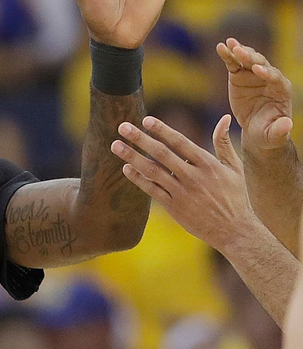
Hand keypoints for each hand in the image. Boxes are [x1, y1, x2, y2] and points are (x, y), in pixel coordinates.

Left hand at [110, 114, 256, 250]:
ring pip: (152, 171)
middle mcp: (193, 177)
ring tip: (114, 145)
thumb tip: (225, 117)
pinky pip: (151, 190)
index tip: (145, 120)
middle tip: (122, 126)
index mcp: (208, 164)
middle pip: (161, 153)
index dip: (162, 130)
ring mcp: (181, 192)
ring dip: (131, 157)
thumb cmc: (234, 196)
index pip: (180, 142)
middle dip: (140, 138)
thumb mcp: (234, 168)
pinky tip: (125, 168)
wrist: (233, 230)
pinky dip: (137, 179)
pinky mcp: (173, 207)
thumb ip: (224, 143)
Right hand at [218, 37, 292, 152]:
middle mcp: (269, 78)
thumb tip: (287, 125)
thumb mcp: (274, 135)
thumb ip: (280, 130)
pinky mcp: (239, 75)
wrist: (256, 129)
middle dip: (252, 58)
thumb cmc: (268, 132)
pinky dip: (227, 55)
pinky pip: (233, 63)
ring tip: (230, 44)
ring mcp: (253, 75)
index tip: (257, 70)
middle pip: (262, 64)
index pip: (276, 78)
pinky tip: (220, 47)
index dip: (267, 73)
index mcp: (281, 90)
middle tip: (240, 52)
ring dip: (240, 51)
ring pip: (248, 59)